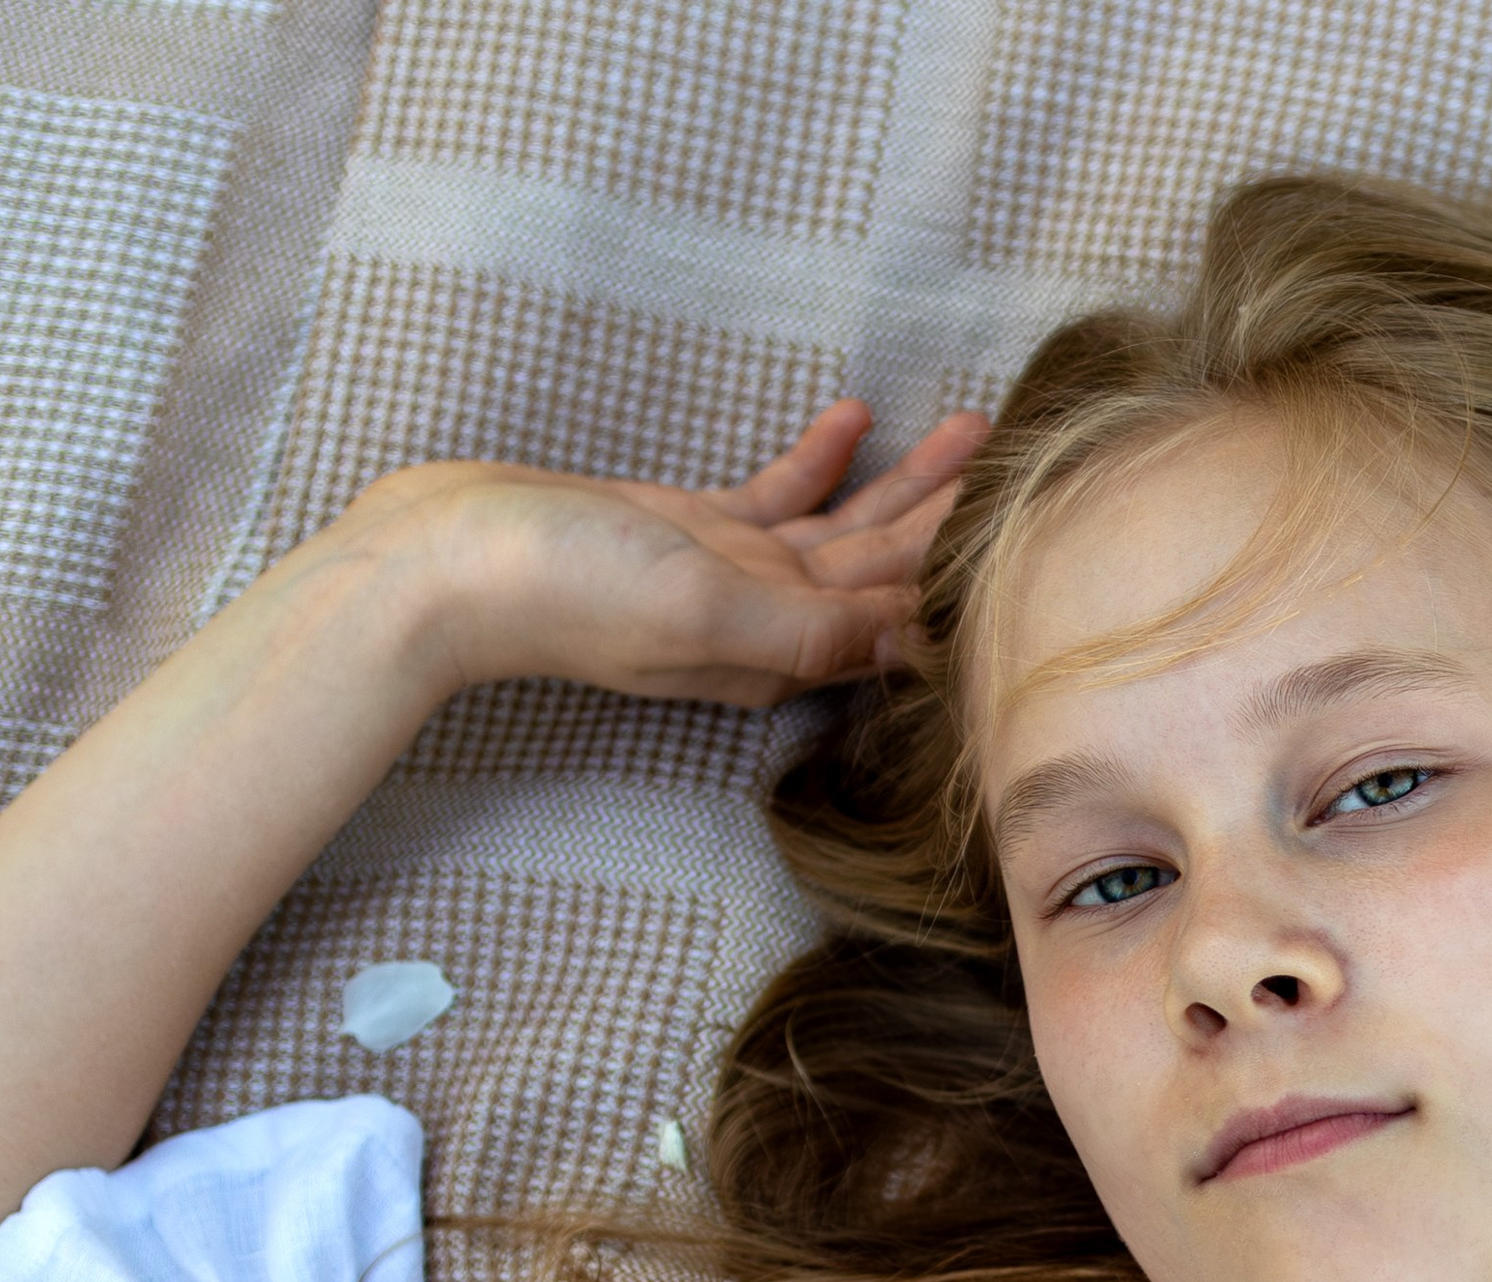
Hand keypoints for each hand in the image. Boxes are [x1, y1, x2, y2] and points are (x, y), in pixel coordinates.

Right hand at [345, 399, 987, 707]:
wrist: (452, 560)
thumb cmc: (573, 591)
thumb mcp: (708, 610)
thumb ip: (812, 629)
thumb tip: (915, 646)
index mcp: (785, 653)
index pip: (901, 622)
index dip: (968, 583)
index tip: (1039, 539)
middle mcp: (770, 623)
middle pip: (888, 572)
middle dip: (959, 525)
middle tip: (1035, 461)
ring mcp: (730, 577)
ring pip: (845, 530)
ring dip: (907, 485)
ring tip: (973, 430)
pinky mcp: (689, 533)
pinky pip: (777, 499)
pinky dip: (820, 461)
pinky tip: (856, 417)